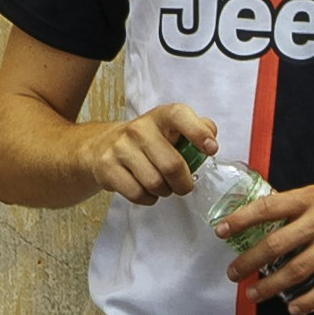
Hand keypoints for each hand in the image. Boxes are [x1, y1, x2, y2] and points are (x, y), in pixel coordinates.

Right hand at [80, 99, 216, 206]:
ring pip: (154, 183)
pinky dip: (147, 198)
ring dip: (164, 191)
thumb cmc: (146, 140)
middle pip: (171, 165)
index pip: (179, 116)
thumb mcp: (170, 129)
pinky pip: (137, 194)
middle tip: (182, 185)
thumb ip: (196, 129)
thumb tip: (211, 136)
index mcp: (160, 116)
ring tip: (161, 185)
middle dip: (183, 183)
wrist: (102, 146)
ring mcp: (120, 148)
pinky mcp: (107, 167)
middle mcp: (139, 129)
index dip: (198, 133)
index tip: (211, 149)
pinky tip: (146, 189)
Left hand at [220, 167, 313, 312]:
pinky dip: (309, 300)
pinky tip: (295, 308)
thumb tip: (272, 218)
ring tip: (254, 294)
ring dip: (272, 285)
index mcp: (311, 198)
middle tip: (232, 273)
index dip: (241, 219)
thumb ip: (303, 205)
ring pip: (297, 269)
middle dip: (249, 261)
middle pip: (276, 244)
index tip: (220, 231)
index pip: (268, 207)